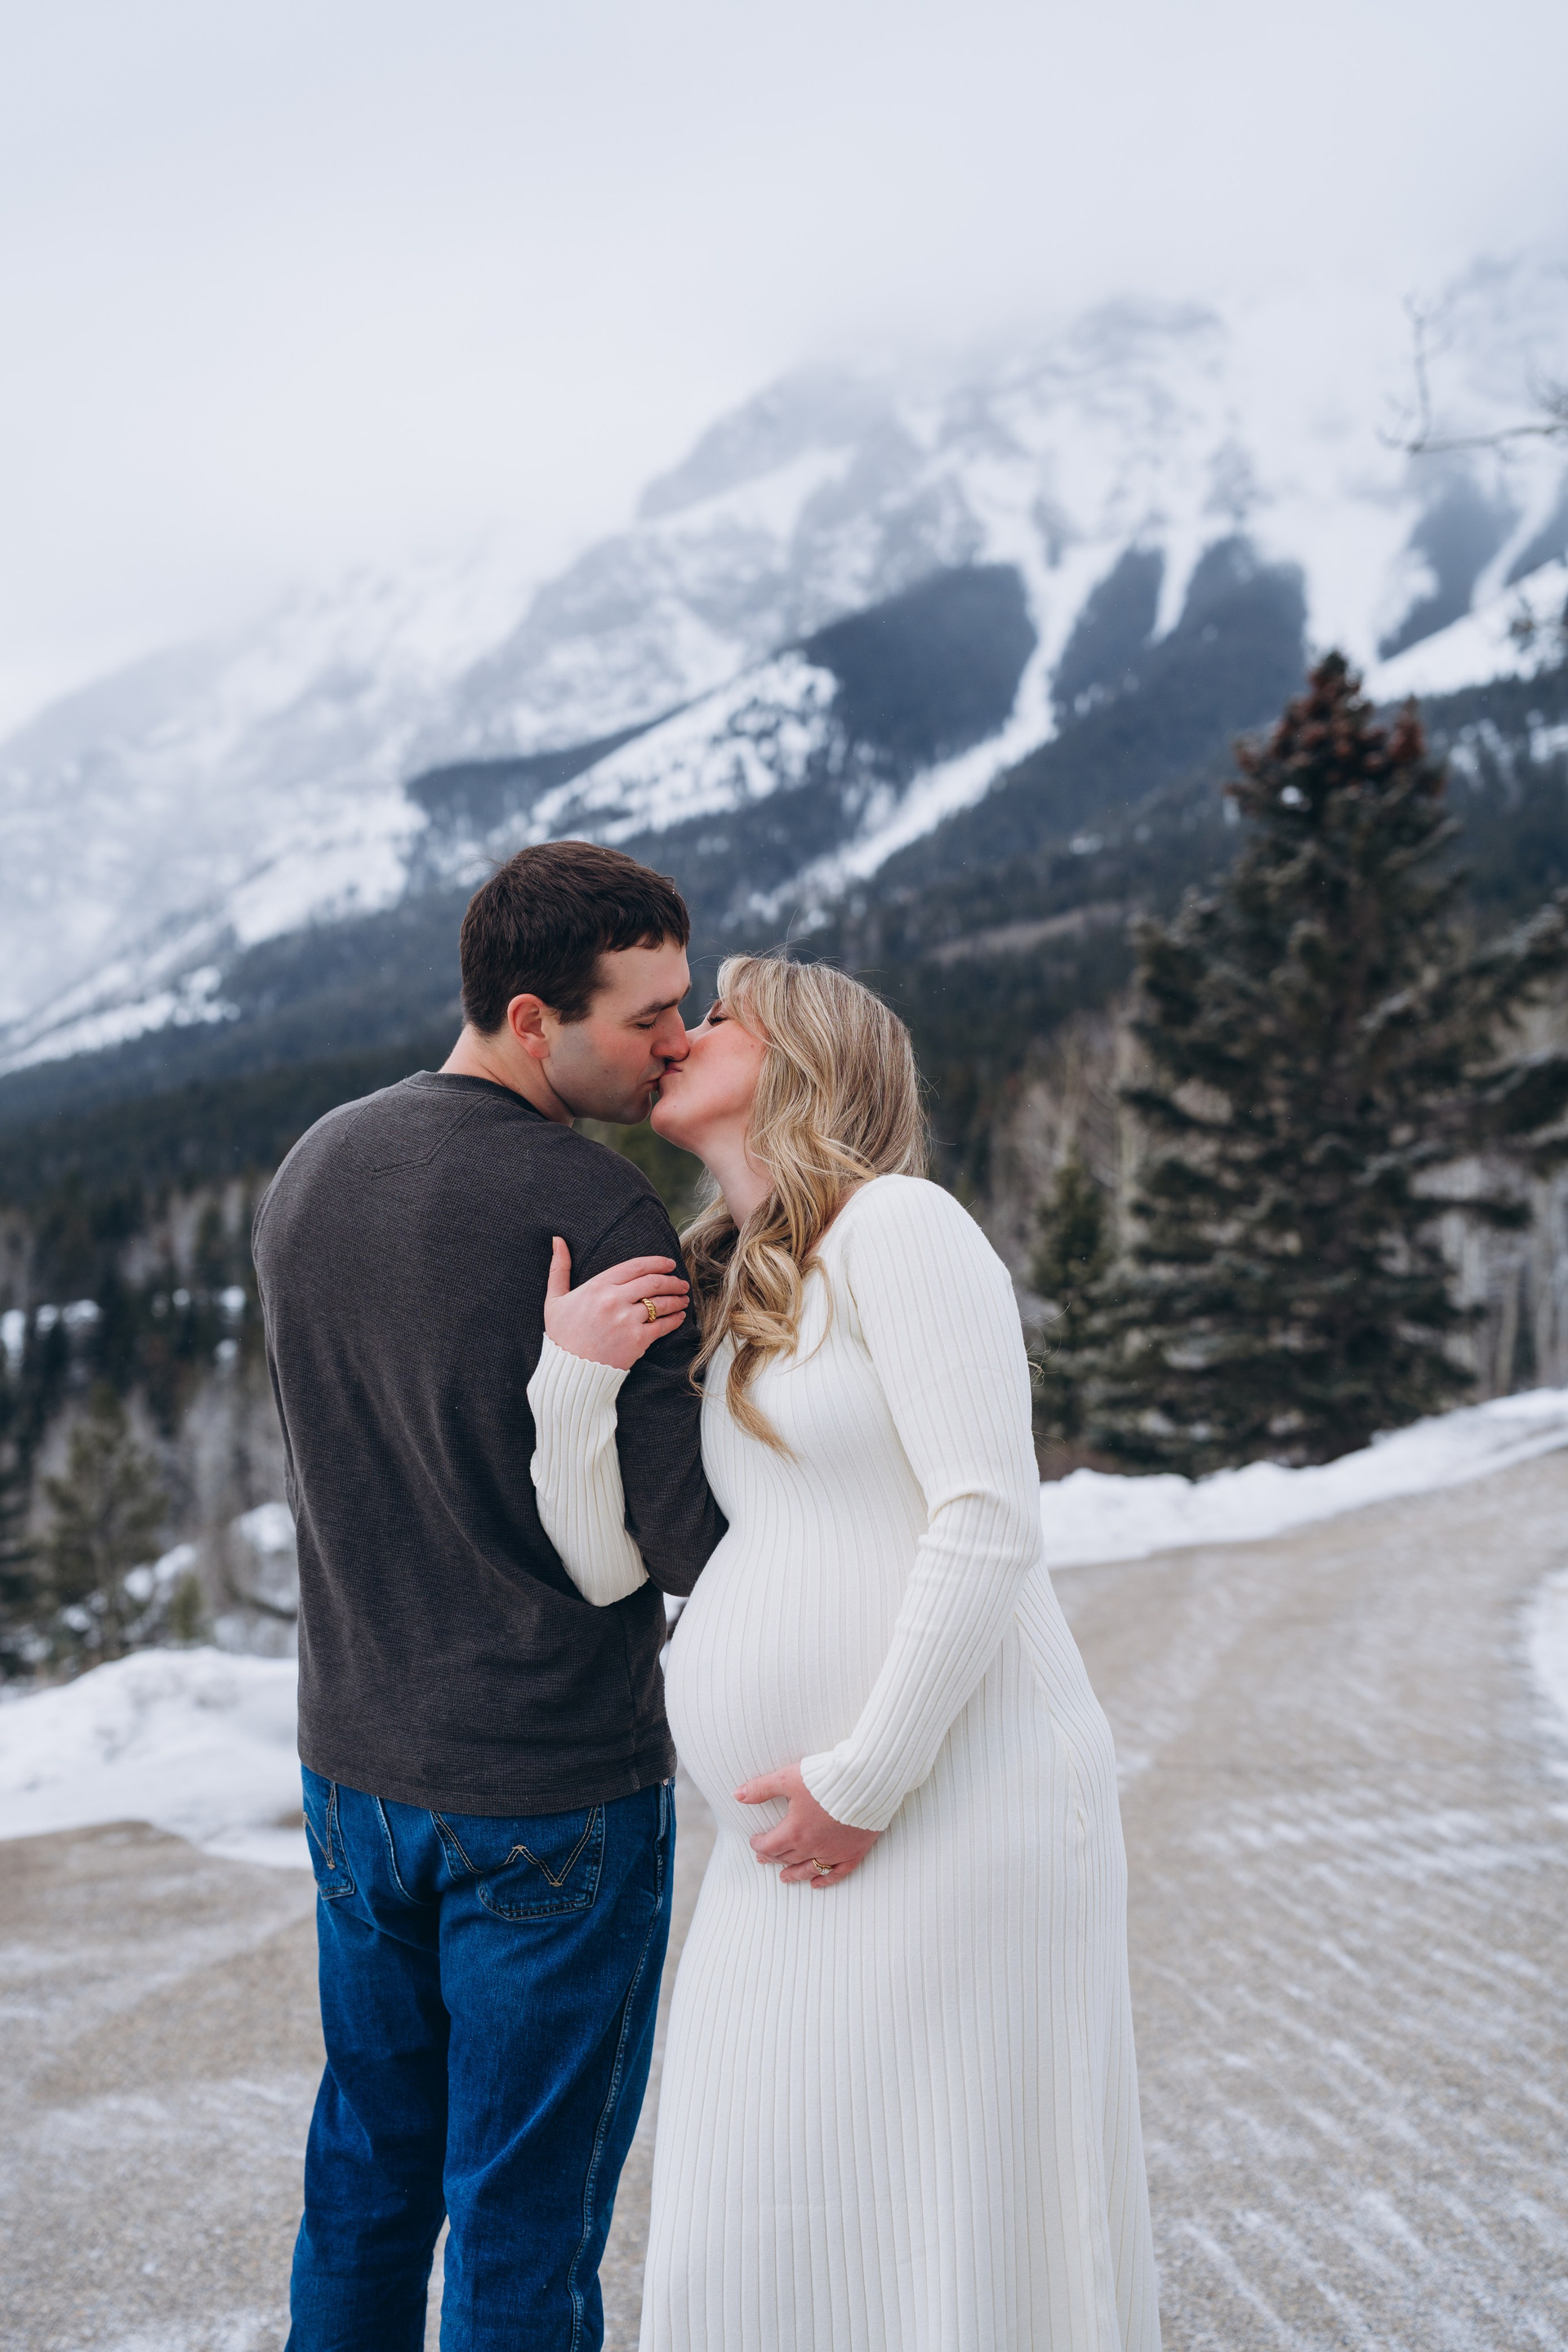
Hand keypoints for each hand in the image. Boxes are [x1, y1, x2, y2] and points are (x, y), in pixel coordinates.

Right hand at [544, 1238, 689, 1370]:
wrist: (570, 1371)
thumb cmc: (562, 1335)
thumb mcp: (554, 1299)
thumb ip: (559, 1268)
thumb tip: (557, 1240)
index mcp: (598, 1286)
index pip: (635, 1266)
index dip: (657, 1263)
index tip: (669, 1264)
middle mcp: (614, 1300)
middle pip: (653, 1282)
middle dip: (672, 1281)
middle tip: (681, 1283)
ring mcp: (627, 1320)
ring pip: (661, 1303)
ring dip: (677, 1299)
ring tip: (683, 1299)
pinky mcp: (637, 1340)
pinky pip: (663, 1325)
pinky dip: (674, 1319)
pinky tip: (679, 1317)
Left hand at [735, 1761, 879, 1888]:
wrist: (866, 1782)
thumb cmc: (827, 1777)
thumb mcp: (789, 1777)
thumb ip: (762, 1788)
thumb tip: (737, 1794)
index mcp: (794, 1831)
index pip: (769, 1845)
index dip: (759, 1844)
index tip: (755, 1841)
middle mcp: (812, 1846)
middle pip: (787, 1857)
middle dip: (773, 1858)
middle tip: (764, 1859)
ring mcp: (834, 1852)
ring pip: (808, 1869)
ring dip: (794, 1874)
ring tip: (784, 1878)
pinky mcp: (853, 1852)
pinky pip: (837, 1873)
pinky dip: (825, 1881)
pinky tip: (817, 1884)